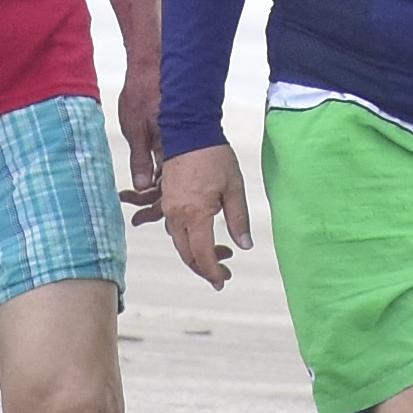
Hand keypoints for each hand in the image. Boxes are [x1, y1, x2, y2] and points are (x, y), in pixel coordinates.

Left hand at [114, 62, 162, 216]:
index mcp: (169, 148)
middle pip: (172, 188)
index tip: (141, 217)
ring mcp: (174, 144)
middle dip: (155, 205)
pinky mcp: (170, 137)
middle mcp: (175, 149)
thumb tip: (142, 185)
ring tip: (132, 202)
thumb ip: (139, 158)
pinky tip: (140, 184)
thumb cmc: (142, 93)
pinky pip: (167, 165)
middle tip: (137, 217)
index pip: (168, 187)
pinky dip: (154, 177)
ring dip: (152, 193)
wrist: (151, 66)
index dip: (156, 207)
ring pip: (169, 179)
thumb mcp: (135, 127)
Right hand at [153, 145, 247, 288]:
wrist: (188, 131)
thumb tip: (244, 247)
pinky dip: (188, 239)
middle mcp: (177, 216)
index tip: (222, 281)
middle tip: (222, 274)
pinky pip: (175, 229)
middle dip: (204, 268)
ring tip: (219, 254)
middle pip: (187, 254)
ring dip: (196, 253)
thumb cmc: (214, 157)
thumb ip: (238, 219)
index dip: (212, 272)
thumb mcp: (234, 188)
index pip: (202, 255)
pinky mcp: (167, 199)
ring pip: (179, 243)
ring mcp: (169, 208)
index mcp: (195, 215)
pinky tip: (203, 235)